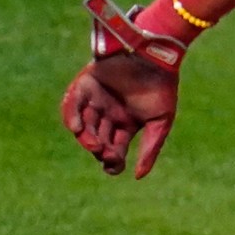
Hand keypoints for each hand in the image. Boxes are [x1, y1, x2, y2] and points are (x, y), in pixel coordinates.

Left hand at [59, 0, 186, 176]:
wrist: (156, 57)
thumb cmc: (163, 88)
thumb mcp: (160, 123)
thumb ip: (150, 149)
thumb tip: (137, 176)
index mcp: (125, 123)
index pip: (114, 148)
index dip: (113, 161)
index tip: (115, 167)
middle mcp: (107, 114)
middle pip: (96, 139)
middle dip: (100, 150)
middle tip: (108, 154)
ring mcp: (95, 100)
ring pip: (83, 126)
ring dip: (86, 138)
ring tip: (96, 145)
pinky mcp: (85, 85)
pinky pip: (71, 104)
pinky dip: (71, 116)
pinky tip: (76, 128)